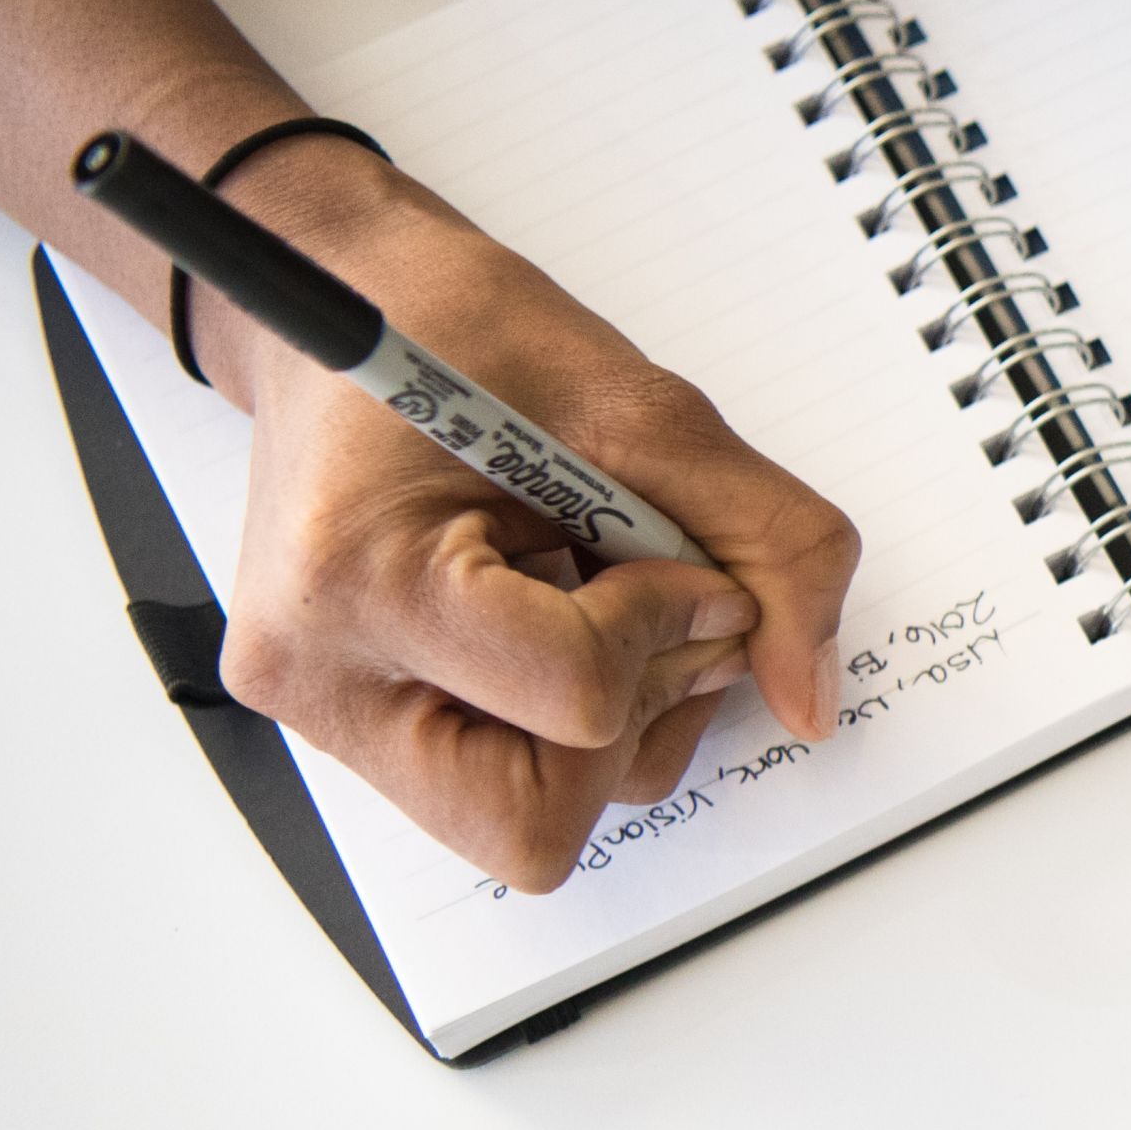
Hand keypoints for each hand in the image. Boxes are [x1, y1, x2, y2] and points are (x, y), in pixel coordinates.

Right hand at [204, 141, 858, 890]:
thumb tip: (811, 700)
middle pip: (538, 817)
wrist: (344, 309)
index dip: (672, 624)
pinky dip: (575, 722)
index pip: (579, 695)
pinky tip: (558, 614)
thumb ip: (768, 544)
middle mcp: (319, 675)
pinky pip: (506, 786)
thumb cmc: (459, 332)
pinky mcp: (353, 725)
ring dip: (616, 718)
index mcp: (357, 577)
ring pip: (531, 820)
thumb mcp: (643, 404)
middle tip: (648, 597)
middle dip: (636, 712)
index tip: (678, 553)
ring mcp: (327, 714)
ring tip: (589, 588)